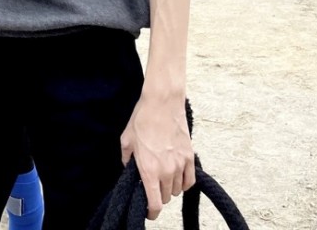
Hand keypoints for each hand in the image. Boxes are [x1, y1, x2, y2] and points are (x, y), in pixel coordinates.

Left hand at [120, 94, 195, 219]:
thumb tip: (129, 170)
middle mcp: (166, 171)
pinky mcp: (190, 157)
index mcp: (149, 170)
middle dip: (157, 194)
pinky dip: (183, 182)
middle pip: (165, 197)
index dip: (151, 212)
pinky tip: (177, 176)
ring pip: (176, 190)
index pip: (154, 203)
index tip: (149, 212)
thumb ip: (127, 160)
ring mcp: (180, 165)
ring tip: (163, 175)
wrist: (162, 103)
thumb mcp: (126, 140)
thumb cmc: (142, 119)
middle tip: (151, 183)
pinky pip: (189, 181)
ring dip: (169, 187)